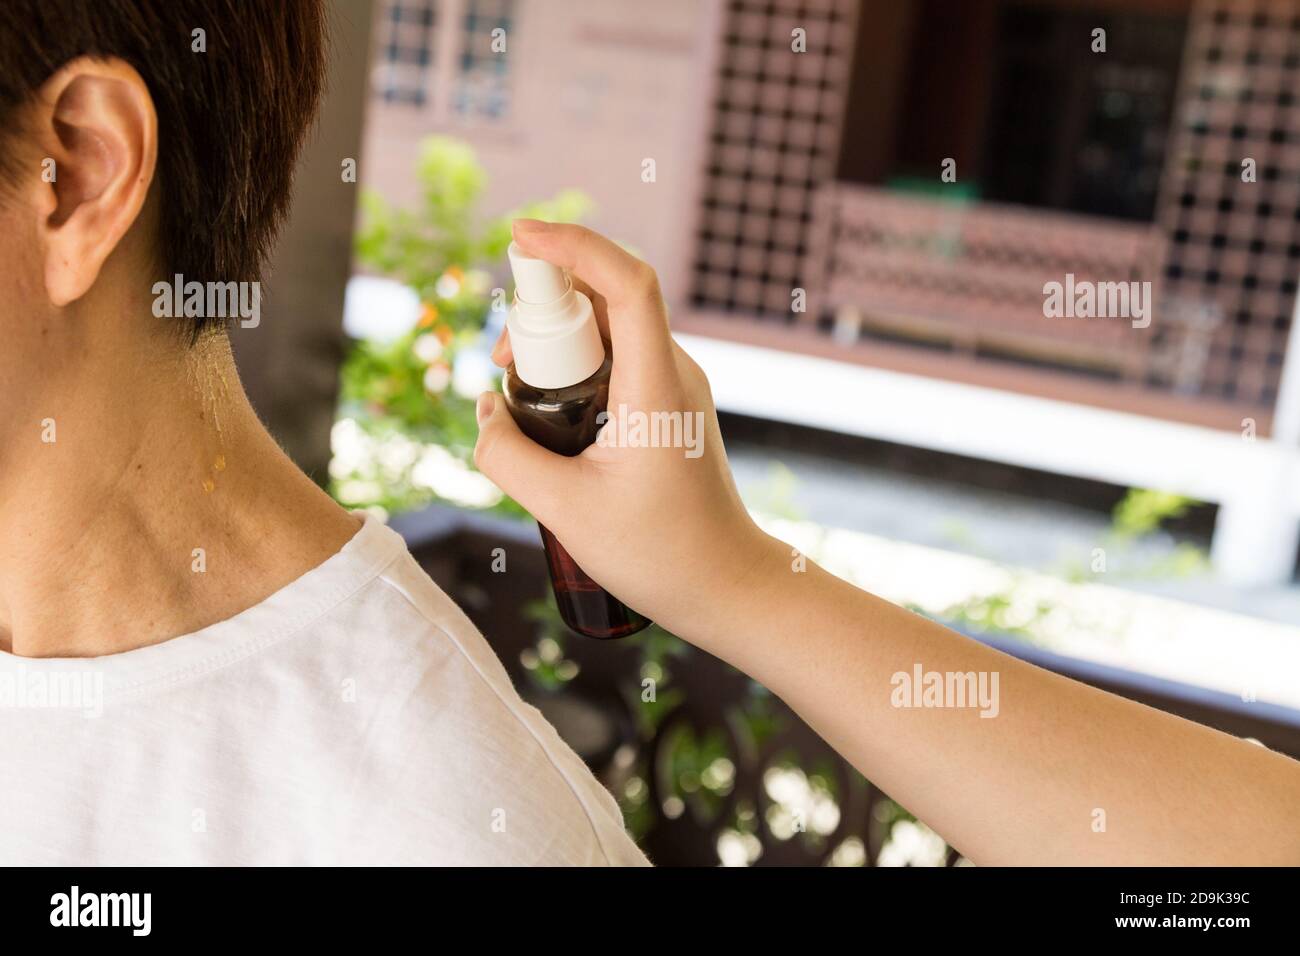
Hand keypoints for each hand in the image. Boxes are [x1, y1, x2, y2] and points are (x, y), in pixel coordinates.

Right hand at [473, 219, 779, 640]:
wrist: (726, 585)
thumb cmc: (659, 554)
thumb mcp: (563, 509)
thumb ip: (507, 454)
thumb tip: (485, 412)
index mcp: (658, 386)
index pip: (626, 283)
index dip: (574, 245)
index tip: (520, 235)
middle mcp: (674, 372)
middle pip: (607, 297)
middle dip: (546, 305)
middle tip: (502, 361)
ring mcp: (675, 386)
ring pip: (609, 329)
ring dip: (558, 341)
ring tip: (516, 391)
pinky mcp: (669, 404)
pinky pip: (617, 359)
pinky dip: (575, 366)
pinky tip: (547, 413)